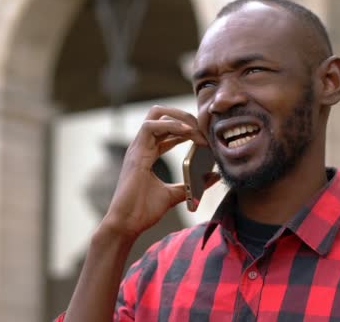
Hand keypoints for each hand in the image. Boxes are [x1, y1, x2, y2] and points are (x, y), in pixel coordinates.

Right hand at [99, 105, 207, 239]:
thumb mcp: (173, 195)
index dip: (185, 128)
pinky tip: (187, 133)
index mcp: (147, 153)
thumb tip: (212, 177)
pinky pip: (150, 127)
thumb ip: (190, 186)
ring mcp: (137, 148)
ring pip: (156, 115)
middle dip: (183, 115)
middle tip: (202, 128)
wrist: (126, 224)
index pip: (165, 129)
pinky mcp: (136, 154)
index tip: (204, 136)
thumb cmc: (142, 211)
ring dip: (180, 118)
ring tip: (198, 131)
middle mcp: (141, 147)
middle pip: (160, 115)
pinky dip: (171, 125)